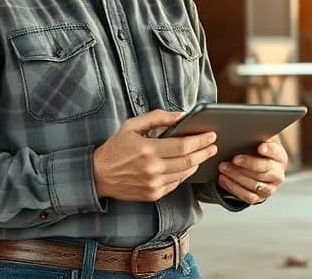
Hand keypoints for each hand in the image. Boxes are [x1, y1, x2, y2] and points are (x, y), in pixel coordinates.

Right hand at [93, 110, 217, 201]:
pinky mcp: (153, 195)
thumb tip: (181, 116)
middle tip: (214, 145)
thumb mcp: (132, 126)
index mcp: (148, 150)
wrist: (98, 175)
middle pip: (188, 161)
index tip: (211, 135)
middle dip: (204, 152)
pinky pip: (176, 184)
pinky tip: (188, 166)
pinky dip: (184, 174)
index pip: (183, 146)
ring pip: (184, 174)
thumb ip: (158, 118)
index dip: (200, 140)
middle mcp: (152, 169)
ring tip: (204, 154)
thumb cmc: (115, 148)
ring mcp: (153, 184)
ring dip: (197, 163)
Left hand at [217, 135, 286, 203]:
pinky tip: (224, 179)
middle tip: (233, 159)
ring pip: (254, 184)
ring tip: (224, 167)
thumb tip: (247, 127)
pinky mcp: (259, 198)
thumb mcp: (259, 142)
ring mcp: (269, 188)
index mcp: (280, 158)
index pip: (276, 153)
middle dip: (247, 164)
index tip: (260, 147)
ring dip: (236, 176)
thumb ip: (257, 136)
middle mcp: (278, 174)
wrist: (256, 170)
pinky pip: (247, 196)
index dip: (269, 150)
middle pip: (263, 170)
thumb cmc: (256, 152)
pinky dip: (233, 187)